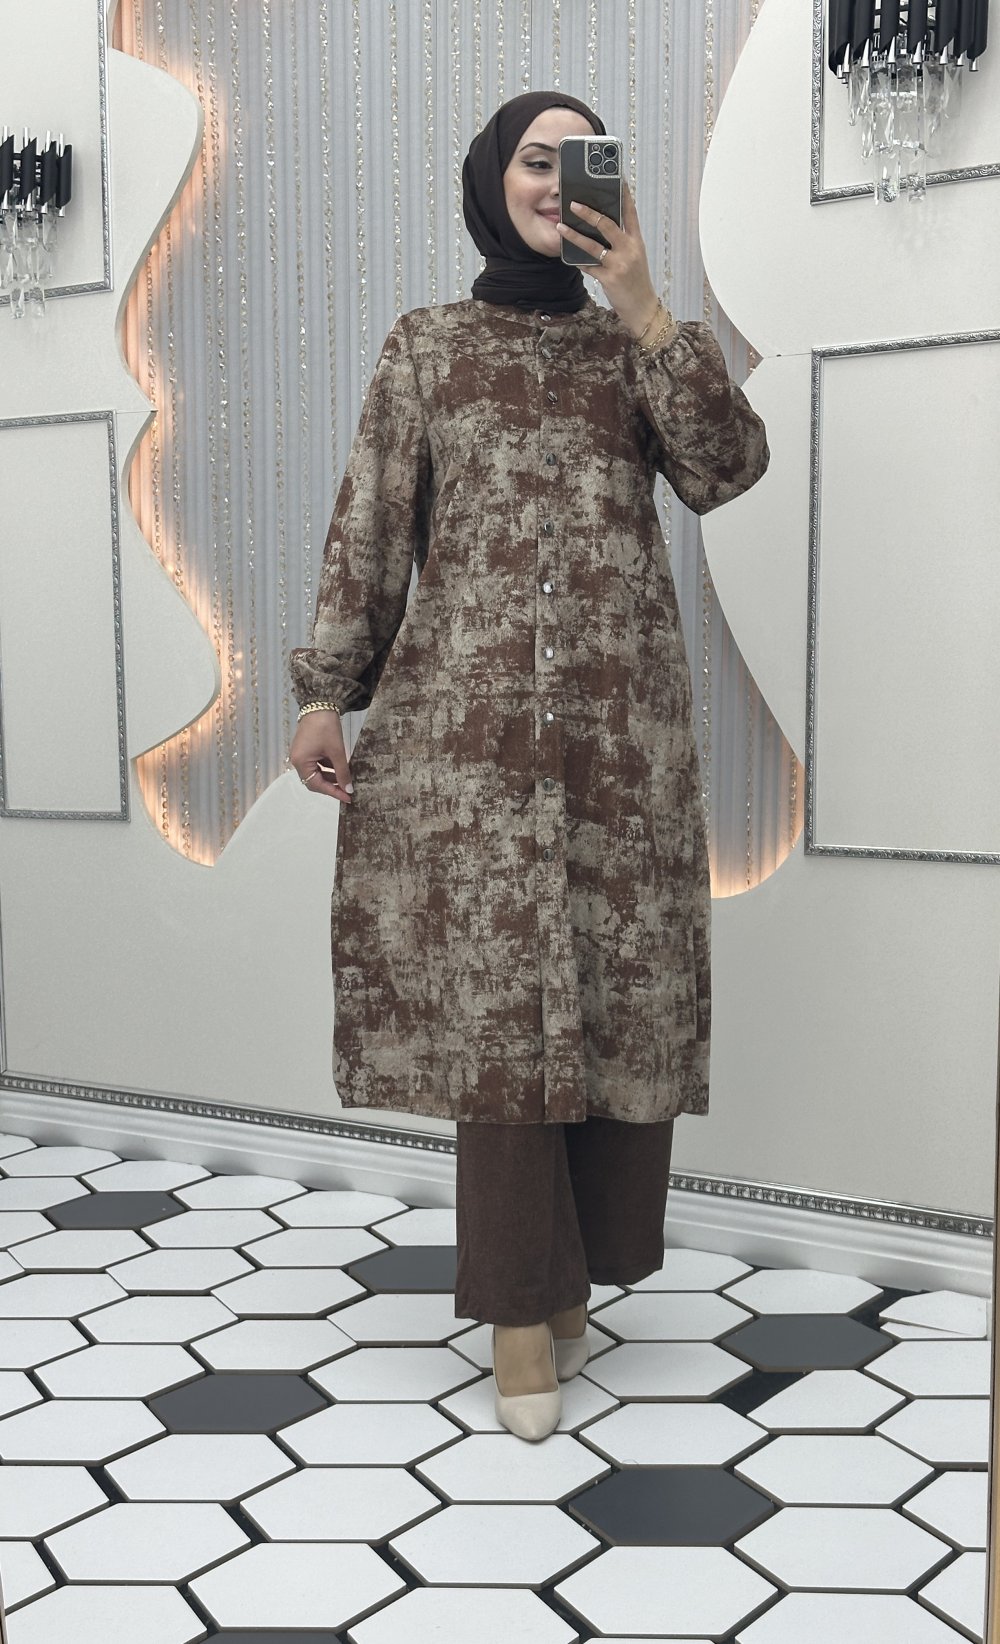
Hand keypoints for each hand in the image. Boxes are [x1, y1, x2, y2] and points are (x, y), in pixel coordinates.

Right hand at [290, 711, 352, 802]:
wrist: (320, 703)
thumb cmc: (327, 727)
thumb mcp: (337, 752)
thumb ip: (342, 772)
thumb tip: (348, 789)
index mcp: (301, 762)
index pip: (316, 785)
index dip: (333, 792)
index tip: (347, 797)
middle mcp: (297, 760)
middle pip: (314, 781)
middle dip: (331, 785)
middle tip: (347, 790)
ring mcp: (300, 754)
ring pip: (316, 772)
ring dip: (330, 776)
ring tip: (346, 779)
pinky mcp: (305, 749)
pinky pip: (316, 764)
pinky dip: (327, 767)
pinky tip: (339, 768)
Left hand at [557, 180, 660, 339]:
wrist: (643, 309)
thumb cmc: (637, 282)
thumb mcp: (635, 258)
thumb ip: (622, 242)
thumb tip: (600, 228)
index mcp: (637, 241)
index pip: (630, 213)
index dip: (623, 194)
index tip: (615, 178)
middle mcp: (629, 249)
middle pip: (607, 224)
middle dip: (589, 212)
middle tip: (574, 203)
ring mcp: (619, 264)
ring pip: (593, 245)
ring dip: (574, 234)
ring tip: (561, 226)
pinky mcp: (609, 278)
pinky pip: (588, 266)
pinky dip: (578, 261)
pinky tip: (569, 256)